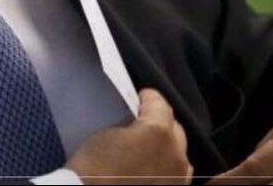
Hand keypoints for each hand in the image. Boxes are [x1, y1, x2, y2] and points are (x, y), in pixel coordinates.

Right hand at [66, 88, 192, 184]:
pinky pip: (177, 173)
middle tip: (140, 122)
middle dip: (159, 121)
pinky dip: (167, 165)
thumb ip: (129, 124)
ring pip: (179, 152)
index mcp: (158, 132)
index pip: (159, 103)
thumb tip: (135, 124)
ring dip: (166, 145)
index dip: (147, 97)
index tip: (139, 97)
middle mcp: (176, 154)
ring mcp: (179, 177)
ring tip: (147, 146)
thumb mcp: (105, 134)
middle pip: (174, 127)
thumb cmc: (93, 166)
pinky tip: (153, 166)